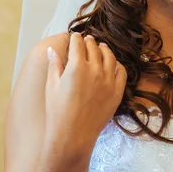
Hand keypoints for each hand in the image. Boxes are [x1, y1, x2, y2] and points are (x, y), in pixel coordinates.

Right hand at [40, 33, 126, 169]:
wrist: (72, 135)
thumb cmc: (57, 112)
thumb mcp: (51, 86)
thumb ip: (54, 65)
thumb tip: (53, 49)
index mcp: (76, 67)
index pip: (77, 44)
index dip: (75, 38)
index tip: (75, 36)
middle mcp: (94, 70)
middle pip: (93, 48)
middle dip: (89, 42)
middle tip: (87, 39)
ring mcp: (108, 80)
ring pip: (109, 56)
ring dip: (104, 49)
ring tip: (101, 46)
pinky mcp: (117, 91)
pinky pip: (121, 72)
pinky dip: (117, 64)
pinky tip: (113, 63)